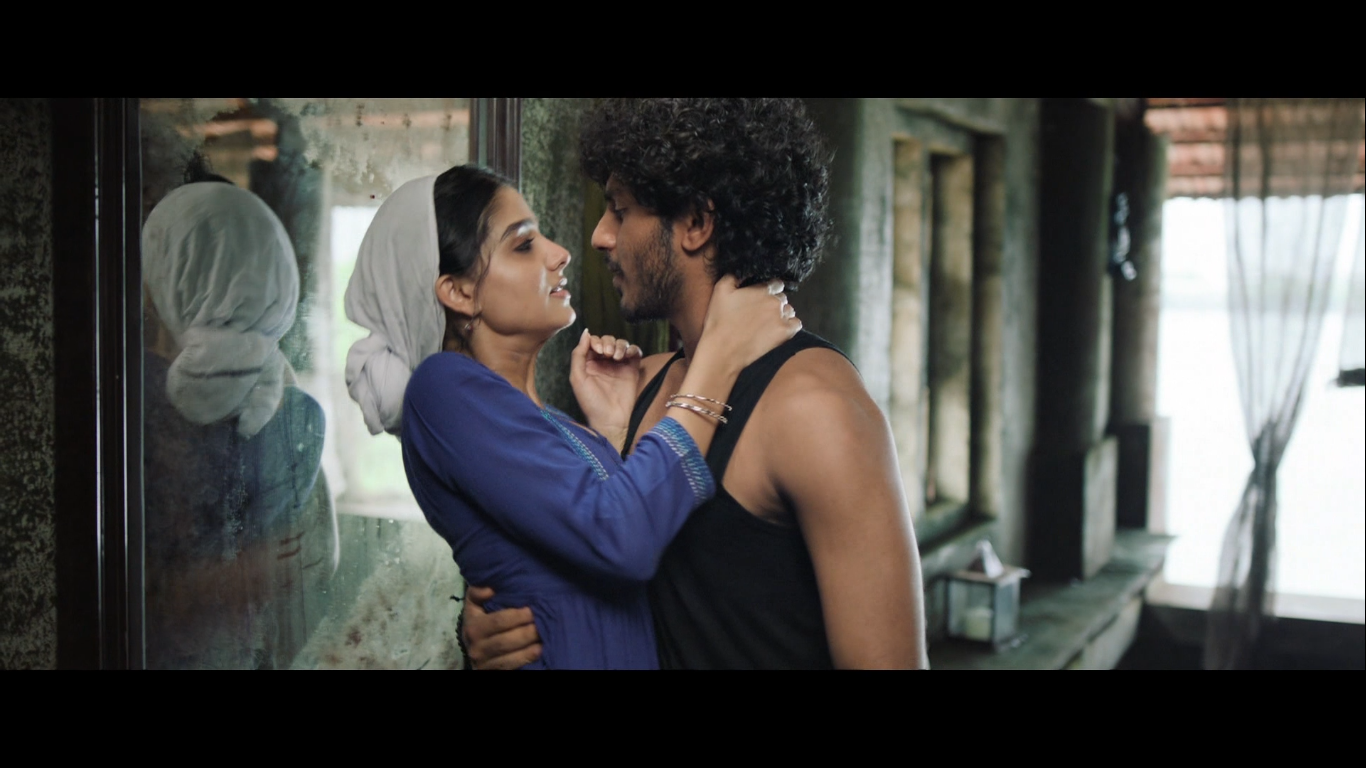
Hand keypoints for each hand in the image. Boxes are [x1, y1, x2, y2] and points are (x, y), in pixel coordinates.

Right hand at [462, 586, 542, 669]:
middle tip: (543, 623)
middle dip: (527, 632)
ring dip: (529, 647)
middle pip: (505, 641)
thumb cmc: (479, 619)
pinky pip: (510, 668)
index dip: (517, 616)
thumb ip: (477, 592)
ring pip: (509, 657)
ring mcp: (483, 663)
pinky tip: (539, 651)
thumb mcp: (474, 604)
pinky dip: (526, 659)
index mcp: (472, 627)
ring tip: (544, 637)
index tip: (532, 610)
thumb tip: (489, 590)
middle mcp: (476, 647)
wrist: (475, 646)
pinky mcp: (491, 672)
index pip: (498, 621)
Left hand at [569, 329, 643, 450]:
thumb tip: (585, 332)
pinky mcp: (632, 369)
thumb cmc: (591, 402)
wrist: (611, 420)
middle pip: (608, 340)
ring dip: (620, 345)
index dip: (596, 342)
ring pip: (621, 343)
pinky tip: (627, 357)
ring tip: (617, 358)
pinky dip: (632, 349)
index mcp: (588, 363)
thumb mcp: (577, 378)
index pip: (592, 342)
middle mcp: (603, 362)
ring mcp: (619, 365)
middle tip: (608, 355)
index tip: (599, 352)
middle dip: (608, 343)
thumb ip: (578, 354)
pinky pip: (635, 351)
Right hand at [696, 275, 800, 375]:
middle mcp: (775, 302)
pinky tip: (776, 328)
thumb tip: (746, 270)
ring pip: (789, 310)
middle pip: (782, 297)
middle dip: (773, 302)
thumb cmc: (719, 320)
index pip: (776, 284)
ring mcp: (782, 318)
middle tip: (759, 312)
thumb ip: (735, 275)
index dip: (767, 289)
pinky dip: (789, 325)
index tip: (758, 298)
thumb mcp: (721, 289)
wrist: (722, 350)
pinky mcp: (784, 334)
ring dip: (781, 313)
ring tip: (766, 322)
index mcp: (763, 290)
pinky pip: (796, 324)